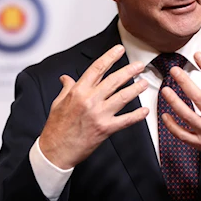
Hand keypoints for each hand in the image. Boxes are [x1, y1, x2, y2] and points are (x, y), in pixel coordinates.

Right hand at [39, 44, 148, 168]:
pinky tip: (144, 111)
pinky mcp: (105, 129)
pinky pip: (125, 120)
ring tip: (144, 83)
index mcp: (78, 91)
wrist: (55, 151)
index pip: (97, 68)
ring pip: (122, 97)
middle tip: (139, 65)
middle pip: (114, 80)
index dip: (110, 57)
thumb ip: (67, 88)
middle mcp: (90, 100)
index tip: (119, 50)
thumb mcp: (58, 103)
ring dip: (136, 89)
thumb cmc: (56, 128)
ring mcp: (99, 114)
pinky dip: (137, 115)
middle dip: (129, 71)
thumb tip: (67, 78)